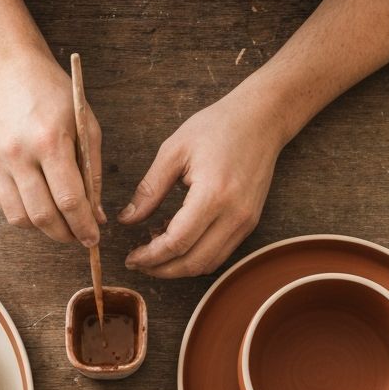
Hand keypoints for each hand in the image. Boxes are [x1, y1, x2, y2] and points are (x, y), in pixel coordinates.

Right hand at [0, 51, 104, 247]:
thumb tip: (95, 216)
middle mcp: (18, 153)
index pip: (69, 200)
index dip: (83, 227)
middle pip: (43, 216)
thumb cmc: (53, 95)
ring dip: (43, 229)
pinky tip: (39, 205)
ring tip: (59, 223)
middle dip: (65, 234)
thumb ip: (92, 172)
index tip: (93, 238)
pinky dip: (24, 214)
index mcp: (49, 141)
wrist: (8, 70)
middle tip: (78, 236)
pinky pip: (4, 206)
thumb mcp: (85, 125)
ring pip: (20, 218)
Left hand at [119, 80, 285, 277]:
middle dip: (161, 269)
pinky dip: (196, 256)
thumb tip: (126, 220)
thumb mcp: (174, 150)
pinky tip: (177, 240)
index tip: (130, 257)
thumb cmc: (217, 127)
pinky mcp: (249, 224)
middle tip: (138, 262)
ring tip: (155, 250)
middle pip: (192, 262)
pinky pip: (220, 254)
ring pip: (207, 264)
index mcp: (213, 194)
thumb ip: (149, 189)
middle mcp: (234, 215)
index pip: (177, 242)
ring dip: (178, 267)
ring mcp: (245, 222)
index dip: (150, 256)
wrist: (262, 119)